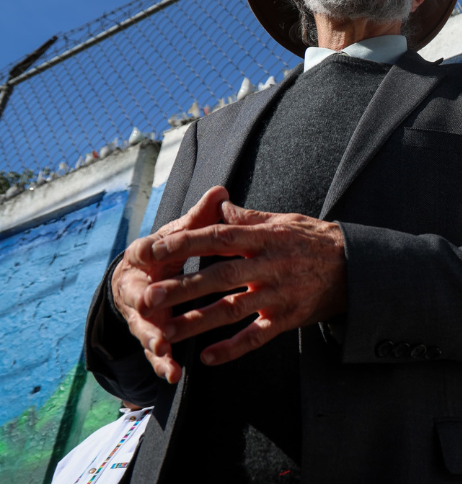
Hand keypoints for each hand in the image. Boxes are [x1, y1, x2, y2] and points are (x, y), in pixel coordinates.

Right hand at [113, 186, 227, 382]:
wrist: (145, 279)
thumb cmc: (170, 252)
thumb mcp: (183, 235)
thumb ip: (200, 218)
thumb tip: (220, 191)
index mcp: (144, 258)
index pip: (142, 251)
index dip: (146, 250)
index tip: (149, 250)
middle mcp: (137, 288)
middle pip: (137, 295)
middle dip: (144, 300)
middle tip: (150, 305)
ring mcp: (142, 316)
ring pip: (145, 329)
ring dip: (153, 339)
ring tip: (164, 348)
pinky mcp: (152, 337)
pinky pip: (156, 354)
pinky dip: (163, 364)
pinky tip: (173, 374)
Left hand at [137, 201, 346, 366]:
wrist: (356, 266)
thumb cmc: (314, 240)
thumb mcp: (283, 221)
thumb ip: (248, 218)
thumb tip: (216, 206)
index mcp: (265, 236)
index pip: (218, 236)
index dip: (185, 243)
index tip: (153, 249)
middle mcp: (270, 265)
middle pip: (219, 276)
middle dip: (182, 288)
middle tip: (148, 297)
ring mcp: (279, 293)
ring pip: (233, 309)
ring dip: (198, 322)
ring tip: (166, 332)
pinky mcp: (289, 317)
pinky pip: (258, 336)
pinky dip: (233, 348)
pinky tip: (207, 358)